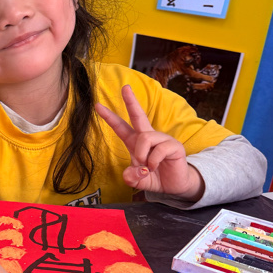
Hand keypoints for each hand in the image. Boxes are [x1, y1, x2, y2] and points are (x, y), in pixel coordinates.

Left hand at [95, 84, 203, 201]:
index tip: (98, 105)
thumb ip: (131, 178)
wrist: (174, 185)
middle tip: (125, 87)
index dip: (109, 117)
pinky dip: (153, 162)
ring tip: (146, 166)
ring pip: (145, 137)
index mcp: (135, 142)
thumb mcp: (137, 180)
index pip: (121, 127)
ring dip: (142, 154)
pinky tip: (155, 167)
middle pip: (138, 115)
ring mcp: (162, 139)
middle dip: (131, 101)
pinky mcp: (173, 146)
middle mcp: (148, 137)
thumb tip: (133, 172)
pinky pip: (158, 149)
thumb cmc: (154, 177)